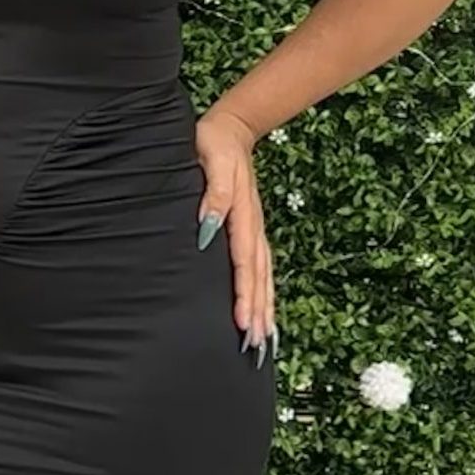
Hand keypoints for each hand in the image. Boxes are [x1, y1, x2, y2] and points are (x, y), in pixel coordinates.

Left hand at [194, 106, 277, 363]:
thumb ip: (215, 191)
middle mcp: (253, 227)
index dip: (244, 293)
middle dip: (259, 312)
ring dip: (265, 309)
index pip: (243, 261)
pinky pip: (261, 269)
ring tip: (265, 341)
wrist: (232, 129)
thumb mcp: (211, 158)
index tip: (242, 321)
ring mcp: (255, 231)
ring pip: (264, 277)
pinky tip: (263, 314)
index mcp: (242, 213)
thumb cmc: (213, 144)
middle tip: (256, 346)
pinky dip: (264, 294)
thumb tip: (209, 224)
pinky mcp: (252, 232)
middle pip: (259, 277)